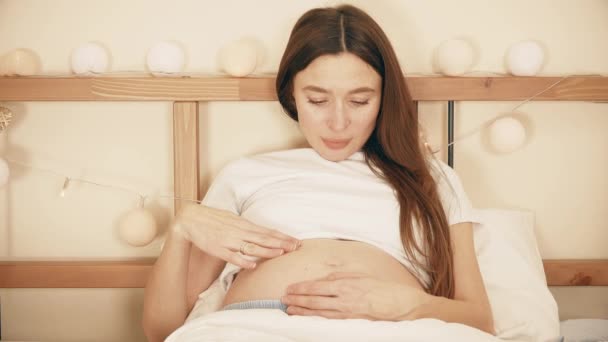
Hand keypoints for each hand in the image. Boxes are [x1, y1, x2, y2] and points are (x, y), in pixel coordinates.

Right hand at [174, 204, 300, 268]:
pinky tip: (252, 265)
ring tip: (280, 254)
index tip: (296, 241)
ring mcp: (229, 240)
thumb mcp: (233, 220)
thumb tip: (263, 232)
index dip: (282, 237)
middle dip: (281, 243)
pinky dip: (242, 260)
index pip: (267, 231)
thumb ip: (247, 227)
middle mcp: (239, 231)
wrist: (190, 219)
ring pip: (251, 246)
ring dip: (266, 250)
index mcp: (244, 224)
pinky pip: (232, 256)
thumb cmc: (213, 220)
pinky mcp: (217, 249)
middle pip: (263, 238)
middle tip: (296, 247)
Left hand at [281, 272, 430, 320]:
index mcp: (346, 283)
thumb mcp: (361, 276)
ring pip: (319, 312)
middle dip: (297, 300)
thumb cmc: (382, 288)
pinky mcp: (351, 321)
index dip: (302, 288)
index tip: (289, 288)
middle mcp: (344, 297)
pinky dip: (315, 320)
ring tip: (289, 310)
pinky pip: (329, 320)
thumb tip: (326, 277)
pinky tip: (306, 319)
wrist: (401, 304)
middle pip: (315, 299)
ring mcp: (347, 311)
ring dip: (302, 311)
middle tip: (282, 299)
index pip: (318, 286)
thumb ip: (342, 276)